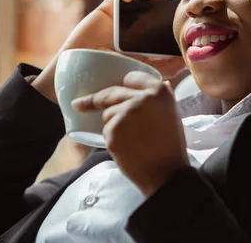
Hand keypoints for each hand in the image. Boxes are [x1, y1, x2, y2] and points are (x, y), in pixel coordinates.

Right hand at [32, 0, 186, 102]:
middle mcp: (144, 22)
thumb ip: (169, 66)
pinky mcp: (112, 4)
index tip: (191, 5)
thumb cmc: (115, 73)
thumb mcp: (147, 71)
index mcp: (155, 36)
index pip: (173, 18)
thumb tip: (190, 58)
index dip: (182, 9)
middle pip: (164, 1)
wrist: (84, 68)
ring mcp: (129, 12)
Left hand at [72, 71, 189, 196]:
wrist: (166, 173)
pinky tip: (126, 148)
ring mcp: (126, 113)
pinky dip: (112, 139)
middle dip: (94, 99)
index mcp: (160, 91)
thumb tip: (146, 88)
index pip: (132, 77)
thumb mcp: (170, 113)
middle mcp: (142, 98)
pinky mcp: (113, 130)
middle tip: (79, 104)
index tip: (113, 87)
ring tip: (132, 140)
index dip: (124, 84)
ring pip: (108, 113)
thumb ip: (156, 99)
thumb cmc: (170, 145)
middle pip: (112, 92)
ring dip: (112, 124)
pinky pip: (106, 130)